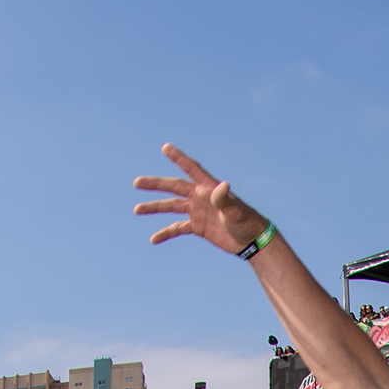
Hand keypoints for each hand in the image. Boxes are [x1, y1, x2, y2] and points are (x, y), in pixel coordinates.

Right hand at [133, 144, 265, 253]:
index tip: (165, 147)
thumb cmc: (247, 222)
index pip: (191, 169)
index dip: (179, 158)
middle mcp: (199, 197)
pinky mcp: (198, 227)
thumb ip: (225, 199)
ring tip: (136, 210)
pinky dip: (166, 233)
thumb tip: (222, 186)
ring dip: (154, 207)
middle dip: (155, 184)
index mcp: (208, 188)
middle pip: (174, 187)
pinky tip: (153, 239)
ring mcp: (197, 211)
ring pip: (171, 207)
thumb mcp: (235, 210)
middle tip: (137, 182)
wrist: (252, 241)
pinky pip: (177, 228)